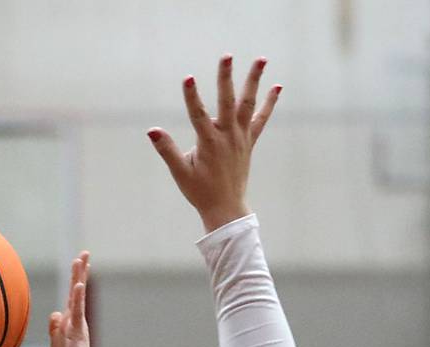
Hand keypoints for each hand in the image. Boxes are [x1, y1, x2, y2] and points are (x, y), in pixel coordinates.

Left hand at [47, 252, 94, 346]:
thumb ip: (55, 333)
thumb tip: (54, 315)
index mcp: (69, 326)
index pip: (71, 300)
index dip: (74, 283)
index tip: (78, 266)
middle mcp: (75, 323)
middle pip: (77, 293)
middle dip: (80, 272)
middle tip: (85, 254)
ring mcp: (77, 327)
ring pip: (78, 297)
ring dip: (80, 277)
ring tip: (83, 259)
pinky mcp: (78, 333)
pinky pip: (77, 312)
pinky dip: (77, 298)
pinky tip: (78, 284)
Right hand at [147, 55, 280, 232]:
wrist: (226, 208)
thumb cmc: (200, 192)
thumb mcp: (181, 172)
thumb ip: (167, 150)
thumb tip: (152, 131)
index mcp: (209, 143)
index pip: (198, 115)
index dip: (192, 96)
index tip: (188, 78)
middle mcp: (227, 137)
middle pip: (227, 102)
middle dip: (226, 78)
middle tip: (227, 56)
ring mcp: (241, 138)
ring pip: (248, 104)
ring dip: (254, 81)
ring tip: (261, 59)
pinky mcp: (249, 142)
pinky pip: (261, 119)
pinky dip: (269, 103)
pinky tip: (277, 86)